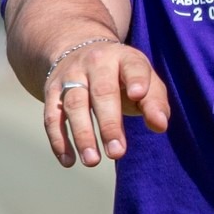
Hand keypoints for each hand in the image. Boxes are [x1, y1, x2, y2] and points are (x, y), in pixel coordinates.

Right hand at [44, 42, 169, 167]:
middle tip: (117, 152)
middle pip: (102, 92)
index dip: (136, 80)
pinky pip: (52, 116)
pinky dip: (58, 140)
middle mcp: (96, 63)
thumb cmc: (123, 77)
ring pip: (74, 105)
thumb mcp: (144, 81)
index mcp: (124, 58)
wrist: (81, 52)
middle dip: (109, 124)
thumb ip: (155, 102)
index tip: (138, 95)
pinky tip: (69, 161)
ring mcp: (71, 76)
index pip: (133, 66)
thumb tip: (160, 126)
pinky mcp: (52, 91)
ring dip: (82, 135)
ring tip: (92, 161)